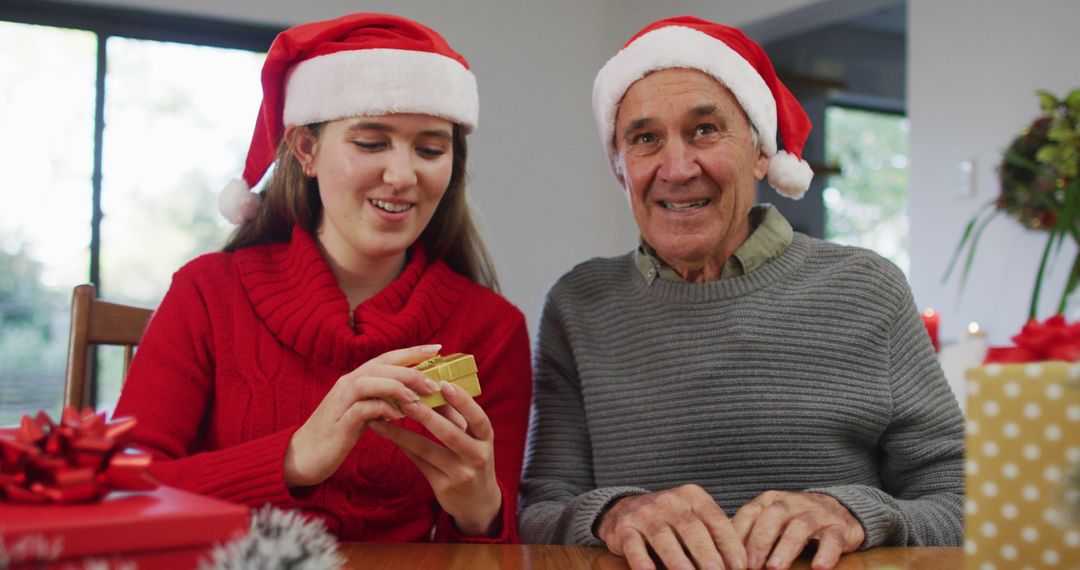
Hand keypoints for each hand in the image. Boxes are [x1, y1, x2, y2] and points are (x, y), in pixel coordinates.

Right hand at [283, 344, 441, 487]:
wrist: (303, 456)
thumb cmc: (338, 434)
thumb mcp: (363, 413)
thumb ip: (381, 401)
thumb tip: (411, 396)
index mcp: (356, 379)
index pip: (387, 358)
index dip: (412, 352)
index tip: (437, 348)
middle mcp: (348, 383)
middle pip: (382, 365)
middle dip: (411, 370)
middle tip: (434, 383)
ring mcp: (342, 401)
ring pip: (372, 381)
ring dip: (398, 387)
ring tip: (420, 398)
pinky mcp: (340, 422)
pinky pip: (364, 408)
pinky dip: (384, 409)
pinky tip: (399, 417)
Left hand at [369, 381, 501, 535]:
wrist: (479, 503)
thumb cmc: (473, 459)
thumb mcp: (474, 439)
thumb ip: (456, 417)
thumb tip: (430, 387)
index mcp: (487, 439)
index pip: (478, 418)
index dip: (462, 401)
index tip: (443, 384)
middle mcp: (477, 457)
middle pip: (450, 434)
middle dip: (427, 415)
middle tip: (406, 398)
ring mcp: (460, 474)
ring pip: (428, 450)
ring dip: (404, 431)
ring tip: (385, 415)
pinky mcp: (443, 487)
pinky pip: (419, 462)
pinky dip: (403, 445)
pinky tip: (388, 433)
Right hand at [596, 484, 745, 569]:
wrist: (624, 508)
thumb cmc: (670, 520)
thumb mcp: (693, 518)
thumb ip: (713, 535)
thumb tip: (739, 565)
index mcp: (693, 497)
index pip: (716, 520)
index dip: (729, 544)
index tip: (740, 566)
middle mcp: (670, 501)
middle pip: (691, 528)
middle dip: (707, 553)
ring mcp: (646, 513)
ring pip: (663, 537)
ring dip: (678, 560)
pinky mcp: (625, 527)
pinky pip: (633, 545)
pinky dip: (641, 560)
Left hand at [732, 491, 864, 569]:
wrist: (840, 508)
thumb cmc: (795, 519)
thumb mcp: (771, 520)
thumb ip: (751, 533)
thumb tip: (724, 555)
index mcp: (770, 501)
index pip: (749, 513)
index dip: (738, 534)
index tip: (728, 556)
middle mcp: (791, 503)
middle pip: (772, 517)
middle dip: (759, 542)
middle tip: (751, 566)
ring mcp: (816, 514)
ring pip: (800, 527)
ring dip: (786, 547)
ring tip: (775, 568)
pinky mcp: (839, 527)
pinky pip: (832, 538)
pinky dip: (826, 552)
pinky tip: (819, 567)